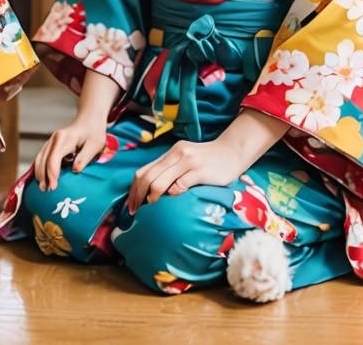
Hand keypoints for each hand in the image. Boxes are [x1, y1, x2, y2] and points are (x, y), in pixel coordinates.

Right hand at [33, 115, 107, 191]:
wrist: (89, 119)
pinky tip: (42, 178)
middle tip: (46, 191)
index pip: (54, 158)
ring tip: (42, 188)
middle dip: (43, 176)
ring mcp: (51, 141)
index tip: (53, 187)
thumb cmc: (94, 132)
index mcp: (64, 138)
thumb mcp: (95, 144)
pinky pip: (42, 157)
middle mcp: (54, 139)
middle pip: (43, 159)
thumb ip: (85, 157)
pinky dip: (40, 168)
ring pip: (40, 158)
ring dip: (39, 173)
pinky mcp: (51, 145)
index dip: (52, 174)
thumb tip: (75, 170)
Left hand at [126, 139, 244, 213]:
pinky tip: (172, 199)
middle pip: (148, 176)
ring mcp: (188, 162)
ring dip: (152, 196)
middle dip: (138, 195)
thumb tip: (151, 191)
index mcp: (170, 153)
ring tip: (151, 206)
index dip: (134, 188)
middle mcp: (176, 154)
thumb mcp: (185, 160)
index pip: (144, 170)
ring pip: (160, 181)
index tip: (131, 203)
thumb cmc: (207, 160)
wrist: (232, 151)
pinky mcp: (200, 171)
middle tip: (135, 210)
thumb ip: (170, 170)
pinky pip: (181, 185)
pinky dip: (173, 193)